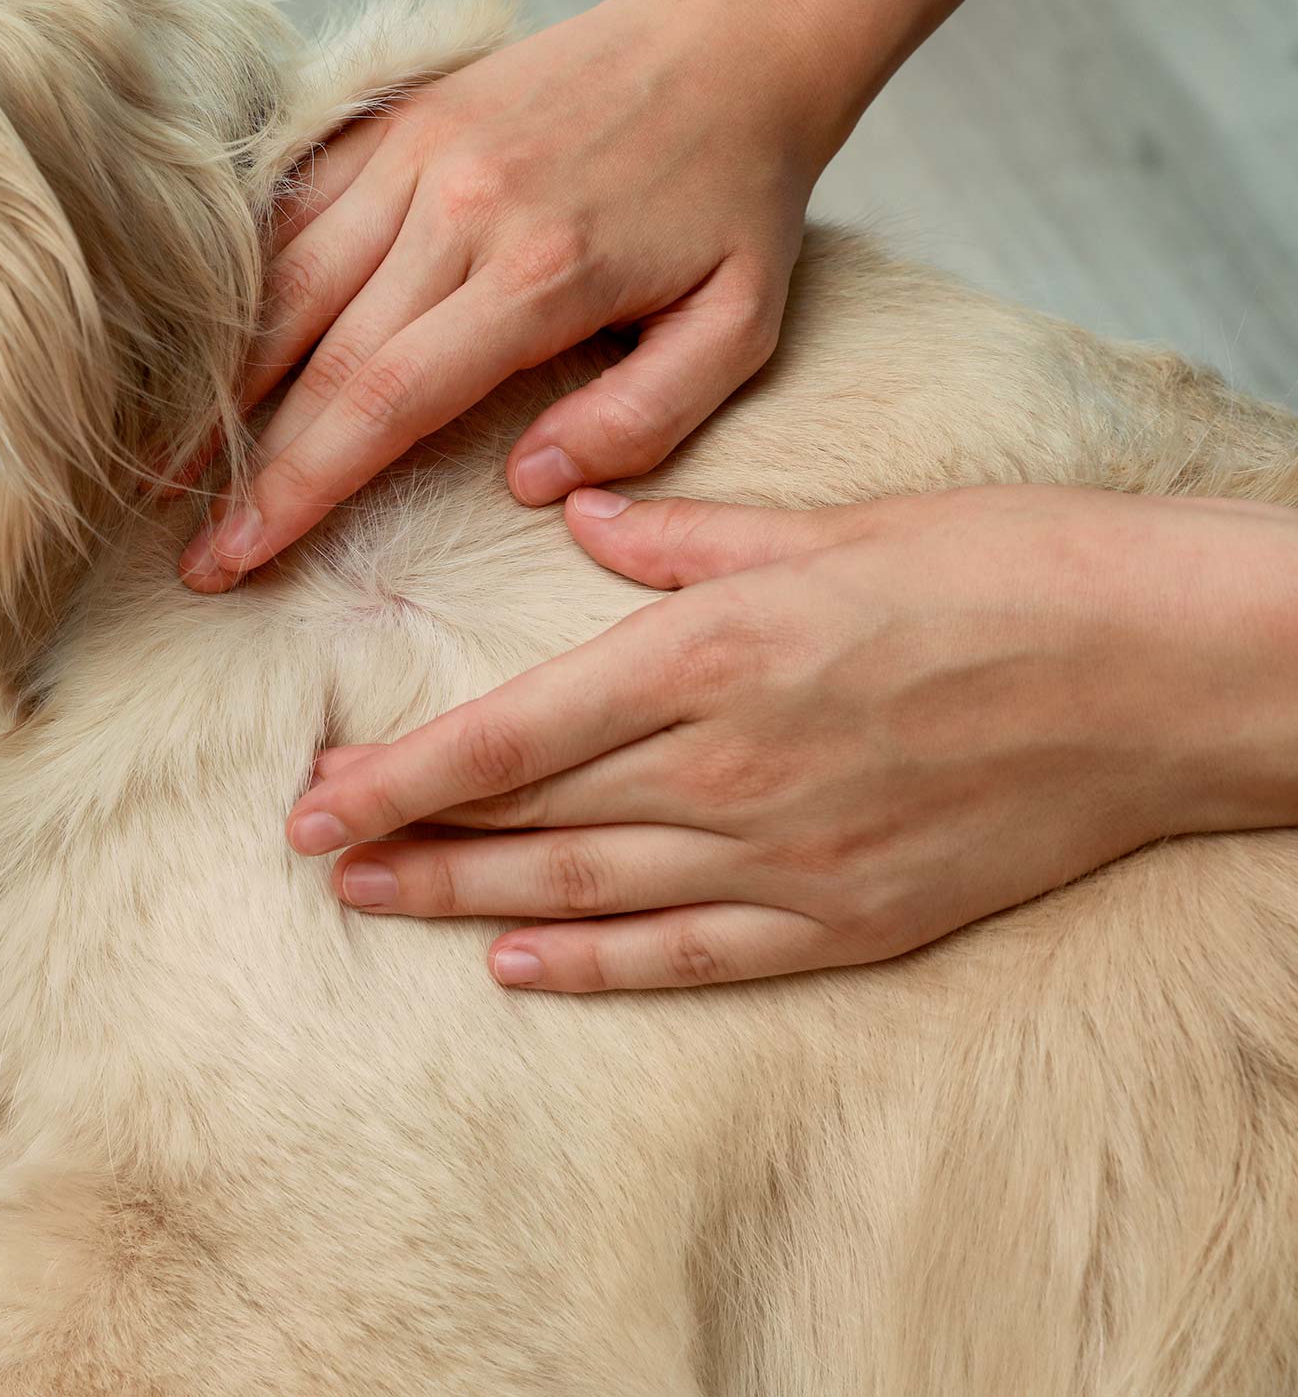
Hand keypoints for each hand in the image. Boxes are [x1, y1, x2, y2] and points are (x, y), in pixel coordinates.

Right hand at [179, 0, 830, 592]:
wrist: (731, 36)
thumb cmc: (739, 197)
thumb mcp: (741, 326)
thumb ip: (643, 419)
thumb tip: (531, 485)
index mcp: (539, 272)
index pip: (384, 401)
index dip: (299, 488)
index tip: (238, 555)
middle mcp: (458, 207)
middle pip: (316, 356)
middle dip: (244, 465)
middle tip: (192, 551)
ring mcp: (417, 153)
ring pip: (286, 282)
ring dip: (220, 382)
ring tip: (167, 464)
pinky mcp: (398, 120)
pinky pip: (296, 211)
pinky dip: (246, 285)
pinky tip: (210, 352)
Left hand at [283, 485, 1297, 990]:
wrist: (1165, 672)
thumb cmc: (1004, 570)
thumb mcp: (829, 523)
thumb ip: (682, 537)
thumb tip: (578, 513)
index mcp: (712, 655)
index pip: (510, 733)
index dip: (399, 775)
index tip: (311, 798)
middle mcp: (728, 768)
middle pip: (528, 816)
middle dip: (408, 836)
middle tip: (313, 852)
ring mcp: (786, 857)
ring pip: (585, 892)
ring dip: (467, 900)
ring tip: (376, 903)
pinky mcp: (847, 919)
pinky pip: (691, 955)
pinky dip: (596, 963)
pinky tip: (517, 963)